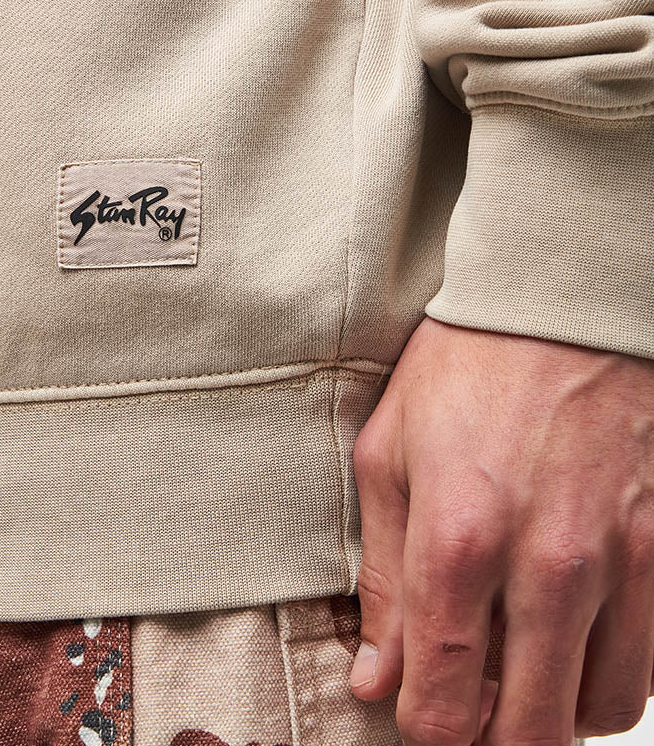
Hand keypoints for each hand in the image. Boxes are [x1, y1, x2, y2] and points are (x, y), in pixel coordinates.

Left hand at [348, 316, 653, 744]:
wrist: (560, 299)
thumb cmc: (463, 369)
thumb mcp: (391, 455)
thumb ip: (382, 577)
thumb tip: (376, 679)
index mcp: (458, 541)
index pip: (441, 706)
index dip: (423, 732)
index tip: (419, 712)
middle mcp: (547, 565)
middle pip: (528, 735)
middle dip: (489, 740)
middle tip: (472, 705)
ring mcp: (620, 559)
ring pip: (599, 710)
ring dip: (554, 711)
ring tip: (523, 668)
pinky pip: (650, 662)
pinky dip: (609, 671)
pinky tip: (574, 633)